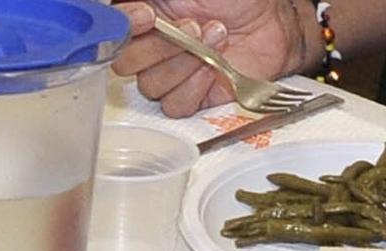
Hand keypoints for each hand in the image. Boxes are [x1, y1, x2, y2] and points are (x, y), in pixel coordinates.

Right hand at [110, 0, 311, 116]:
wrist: (272, 22)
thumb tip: (122, 2)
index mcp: (142, 20)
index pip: (112, 33)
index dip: (127, 28)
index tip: (150, 16)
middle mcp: (149, 49)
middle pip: (126, 64)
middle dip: (163, 46)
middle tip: (193, 27)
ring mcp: (167, 75)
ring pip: (151, 86)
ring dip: (185, 64)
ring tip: (214, 40)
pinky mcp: (188, 98)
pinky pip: (174, 105)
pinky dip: (195, 87)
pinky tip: (213, 68)